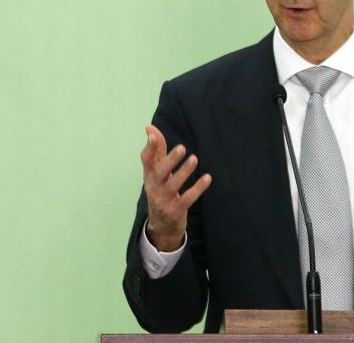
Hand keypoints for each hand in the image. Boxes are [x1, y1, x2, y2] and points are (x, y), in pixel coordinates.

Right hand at [141, 124, 211, 251]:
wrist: (161, 226)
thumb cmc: (160, 191)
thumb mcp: (156, 173)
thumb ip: (157, 151)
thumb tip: (150, 127)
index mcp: (149, 175)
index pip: (146, 159)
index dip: (150, 147)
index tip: (153, 134)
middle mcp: (154, 186)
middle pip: (160, 172)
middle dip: (170, 160)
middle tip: (182, 147)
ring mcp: (164, 199)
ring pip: (173, 185)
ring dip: (184, 172)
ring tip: (194, 159)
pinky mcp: (176, 210)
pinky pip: (188, 198)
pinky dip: (198, 188)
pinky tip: (207, 178)